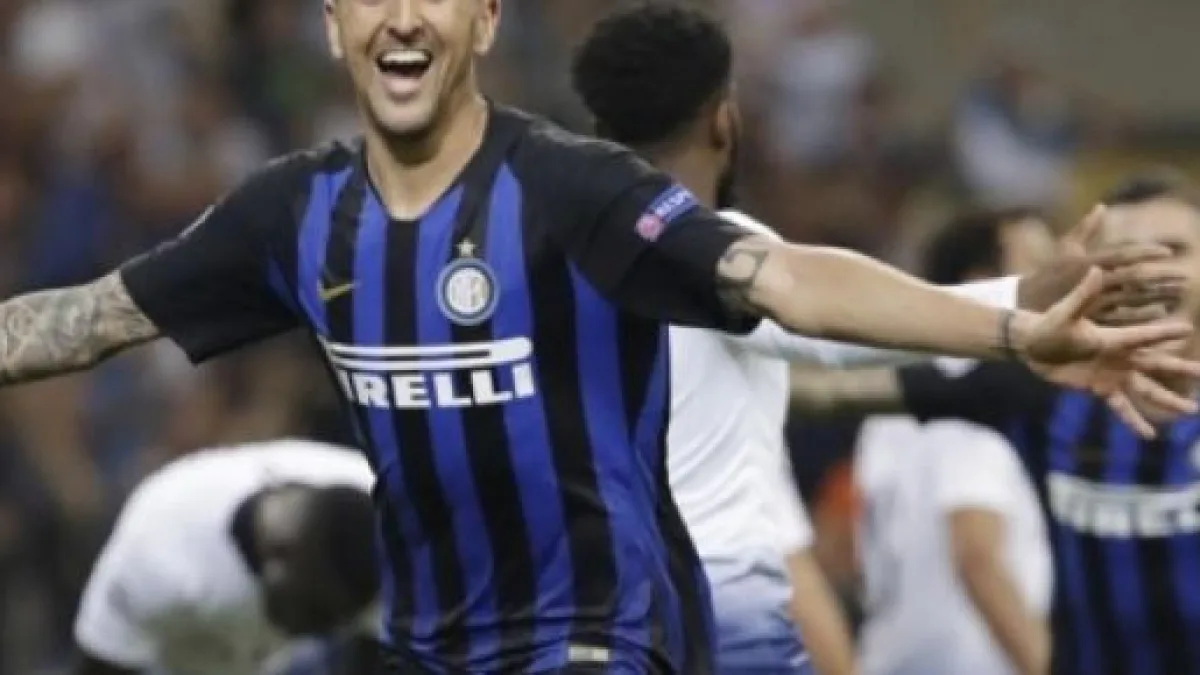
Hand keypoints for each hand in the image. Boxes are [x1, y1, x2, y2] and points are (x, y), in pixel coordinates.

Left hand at [1012, 267, 1199, 437]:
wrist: (1032, 346)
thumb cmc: (1048, 325)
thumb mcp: (1064, 312)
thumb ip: (1083, 295)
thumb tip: (1096, 270)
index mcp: (1114, 338)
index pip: (1145, 336)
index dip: (1165, 333)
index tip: (1189, 329)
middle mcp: (1119, 357)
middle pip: (1156, 364)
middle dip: (1181, 370)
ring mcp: (1112, 374)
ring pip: (1145, 389)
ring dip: (1167, 399)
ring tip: (1190, 410)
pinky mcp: (1100, 389)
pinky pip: (1121, 407)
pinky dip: (1134, 420)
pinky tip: (1149, 435)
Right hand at [1018, 205, 1182, 312]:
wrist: (1026, 305)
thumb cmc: (1048, 273)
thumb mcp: (1064, 248)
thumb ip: (1086, 228)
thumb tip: (1102, 206)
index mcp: (1087, 261)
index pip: (1123, 255)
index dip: (1146, 252)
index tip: (1168, 252)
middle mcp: (1093, 281)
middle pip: (1134, 278)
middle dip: (1161, 277)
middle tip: (1185, 276)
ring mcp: (1094, 301)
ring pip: (1134, 298)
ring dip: (1159, 295)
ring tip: (1180, 292)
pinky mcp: (1094, 318)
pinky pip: (1124, 317)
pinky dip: (1143, 314)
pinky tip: (1161, 310)